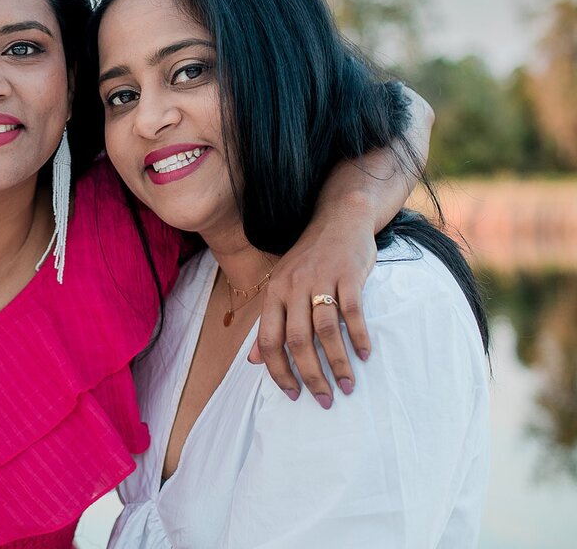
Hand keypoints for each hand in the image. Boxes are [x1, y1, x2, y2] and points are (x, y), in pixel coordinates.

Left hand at [249, 217, 375, 408]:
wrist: (339, 219)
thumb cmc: (310, 259)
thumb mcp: (282, 286)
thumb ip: (271, 323)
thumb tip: (254, 361)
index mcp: (273, 293)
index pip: (269, 340)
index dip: (278, 371)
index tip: (293, 394)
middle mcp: (292, 287)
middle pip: (298, 341)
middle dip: (311, 376)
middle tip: (325, 399)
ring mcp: (320, 279)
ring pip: (326, 331)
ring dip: (338, 363)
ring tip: (348, 385)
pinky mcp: (347, 274)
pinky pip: (352, 312)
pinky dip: (359, 337)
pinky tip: (365, 355)